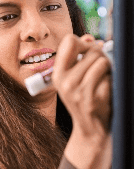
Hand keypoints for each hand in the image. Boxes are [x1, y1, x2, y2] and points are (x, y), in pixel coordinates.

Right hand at [52, 34, 111, 168]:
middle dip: (100, 55)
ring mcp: (78, 91)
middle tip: (100, 69)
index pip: (69, 41)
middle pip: (91, 49)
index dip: (84, 42)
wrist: (91, 130)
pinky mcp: (93, 98)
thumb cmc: (84, 100)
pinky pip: (109, 75)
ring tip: (103, 81)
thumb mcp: (74, 80)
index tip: (89, 51)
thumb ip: (79, 57)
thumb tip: (89, 38)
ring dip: (108, 68)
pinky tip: (106, 91)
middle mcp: (65, 81)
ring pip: (102, 61)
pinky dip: (111, 80)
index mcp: (57, 74)